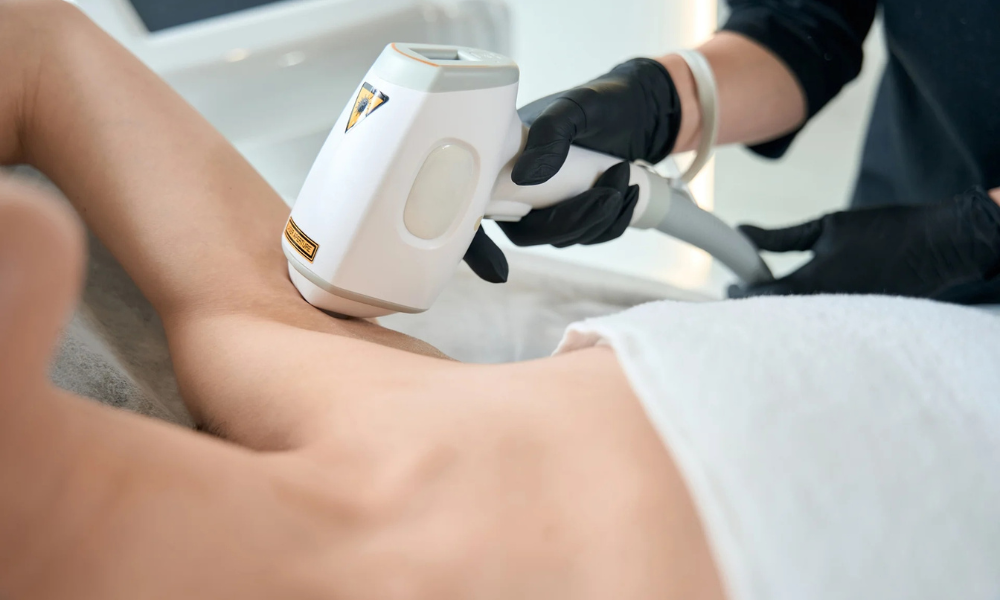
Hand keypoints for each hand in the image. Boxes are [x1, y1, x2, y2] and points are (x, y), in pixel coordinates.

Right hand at [462, 58, 681, 280]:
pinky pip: (586, 236)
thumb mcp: (576, 107)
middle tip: (609, 192)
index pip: (470, 209)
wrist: (643, 107)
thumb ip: (550, 134)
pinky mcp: (573, 213)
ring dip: (599, 218)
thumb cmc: (602, 100)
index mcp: (499, 158)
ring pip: (561, 238)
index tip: (499, 272)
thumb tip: (524, 178)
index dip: (475, 247)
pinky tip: (631, 192)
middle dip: (572, 221)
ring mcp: (544, 203)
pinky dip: (613, 221)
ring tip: (624, 177)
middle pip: (527, 233)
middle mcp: (514, 186)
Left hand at [728, 187, 999, 301]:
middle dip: (755, 306)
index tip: (730, 285)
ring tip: (766, 298)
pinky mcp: (860, 324)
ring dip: (778, 312)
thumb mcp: (826, 227)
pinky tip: (800, 305)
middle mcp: (826, 309)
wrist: (939, 244)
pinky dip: (804, 316)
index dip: (741, 292)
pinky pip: (822, 325)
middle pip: (775, 315)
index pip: (762, 295)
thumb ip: (781, 237)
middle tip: (741, 294)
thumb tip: (744, 231)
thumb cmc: (885, 230)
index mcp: (814, 283)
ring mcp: (843, 320)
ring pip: (797, 323)